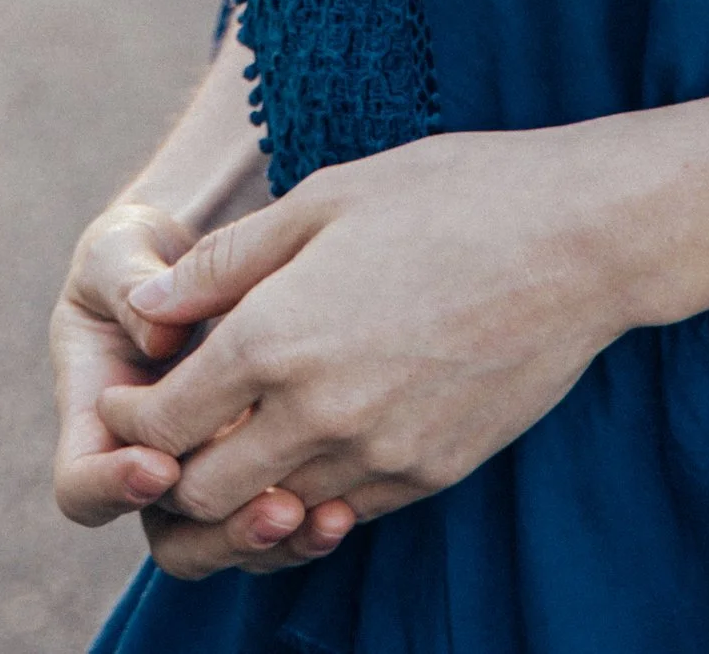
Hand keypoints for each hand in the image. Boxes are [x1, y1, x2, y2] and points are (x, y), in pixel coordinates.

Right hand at [51, 194, 356, 575]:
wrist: (193, 252)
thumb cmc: (142, 252)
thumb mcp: (122, 251)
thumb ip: (130, 284)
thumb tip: (159, 332)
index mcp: (96, 417)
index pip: (82, 487)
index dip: (112, 487)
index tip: (160, 464)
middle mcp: (147, 463)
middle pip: (168, 539)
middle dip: (215, 534)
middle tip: (269, 508)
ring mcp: (206, 472)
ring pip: (225, 543)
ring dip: (265, 540)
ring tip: (316, 517)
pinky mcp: (260, 468)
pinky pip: (275, 524)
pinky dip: (305, 528)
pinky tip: (342, 511)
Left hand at [98, 126, 631, 574]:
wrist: (577, 239)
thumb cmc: (448, 195)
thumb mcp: (324, 198)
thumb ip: (226, 262)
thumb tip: (146, 306)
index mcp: (278, 336)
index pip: (162, 422)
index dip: (132, 415)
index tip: (139, 393)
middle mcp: (319, 412)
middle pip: (204, 493)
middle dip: (173, 472)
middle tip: (178, 434)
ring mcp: (379, 454)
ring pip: (272, 514)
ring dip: (243, 492)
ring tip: (242, 442)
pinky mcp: (429, 474)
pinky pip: (343, 511)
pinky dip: (312, 494)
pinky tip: (317, 444)